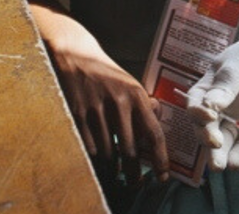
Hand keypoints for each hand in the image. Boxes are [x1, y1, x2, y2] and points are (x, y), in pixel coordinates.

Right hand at [40, 11, 168, 181]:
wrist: (75, 56)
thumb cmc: (106, 73)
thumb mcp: (130, 82)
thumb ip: (144, 102)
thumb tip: (158, 118)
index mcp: (136, 95)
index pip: (153, 133)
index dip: (160, 158)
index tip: (163, 175)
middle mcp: (119, 103)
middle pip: (130, 149)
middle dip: (135, 172)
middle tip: (136, 182)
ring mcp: (97, 109)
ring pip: (108, 152)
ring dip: (114, 168)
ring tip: (118, 174)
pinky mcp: (78, 113)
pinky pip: (89, 146)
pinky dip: (96, 157)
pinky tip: (100, 160)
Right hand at [186, 5, 238, 169]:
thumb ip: (231, 77)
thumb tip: (208, 107)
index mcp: (220, 77)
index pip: (197, 101)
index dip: (196, 113)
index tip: (208, 119)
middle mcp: (230, 99)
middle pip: (209, 126)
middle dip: (208, 140)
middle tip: (216, 150)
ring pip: (229, 141)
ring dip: (225, 154)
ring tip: (230, 165)